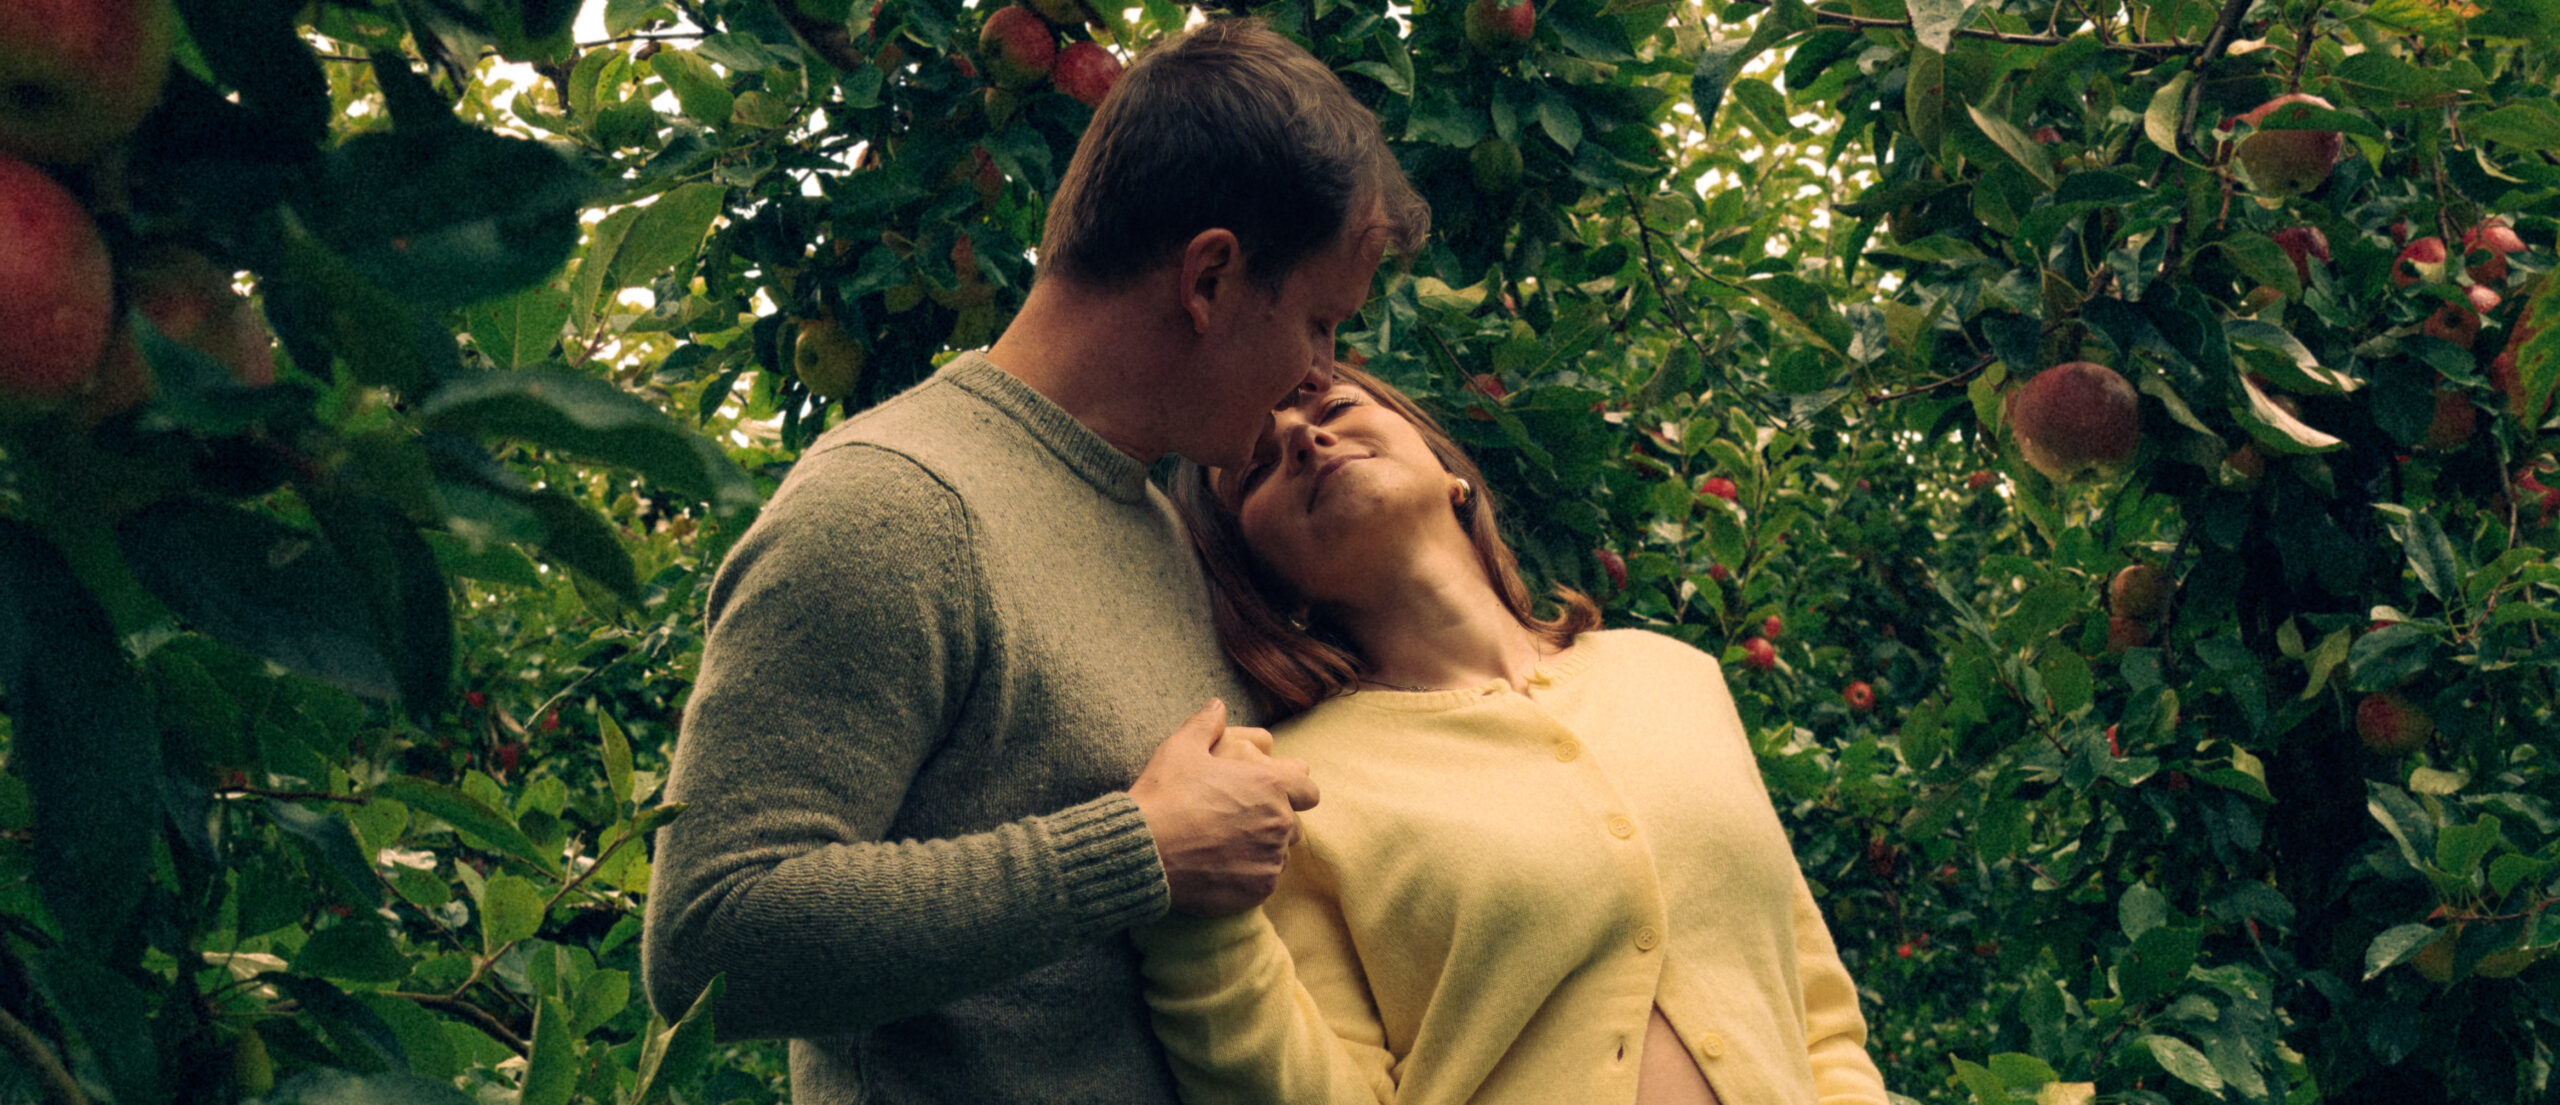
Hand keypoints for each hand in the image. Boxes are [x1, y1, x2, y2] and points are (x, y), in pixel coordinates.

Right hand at [1130, 699, 1319, 916]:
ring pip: (1280, 854)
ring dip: (1262, 849)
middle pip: (1294, 824)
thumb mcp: (1181, 748)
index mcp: (1270, 784)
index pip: (1308, 789)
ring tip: (1227, 846)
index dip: (1291, 790)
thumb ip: (1206, 724)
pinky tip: (1221, 868)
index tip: (1271, 795)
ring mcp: (1271, 858)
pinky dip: (1249, 875)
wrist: (1143, 851)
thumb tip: (1217, 705)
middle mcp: (1279, 822)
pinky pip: (1265, 881)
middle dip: (1273, 821)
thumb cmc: (1164, 795)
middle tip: (1239, 821)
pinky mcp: (1258, 890)